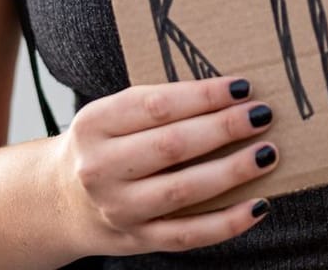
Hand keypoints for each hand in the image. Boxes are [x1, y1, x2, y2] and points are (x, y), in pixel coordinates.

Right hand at [55, 74, 277, 256]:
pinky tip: (259, 205)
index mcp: (94, 124)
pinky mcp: (138, 240)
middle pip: (173, 145)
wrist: (60, 201)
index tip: (242, 87)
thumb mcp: (110, 116)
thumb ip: (156, 106)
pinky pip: (189, 234)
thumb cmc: (102, 146)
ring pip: (184, 190)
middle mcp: (101, 168)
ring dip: (232, 171)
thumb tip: (228, 96)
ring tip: (267, 153)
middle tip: (262, 115)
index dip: (204, 95)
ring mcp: (119, 209)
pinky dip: (228, 222)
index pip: (157, 105)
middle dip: (224, 129)